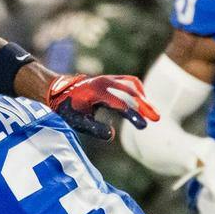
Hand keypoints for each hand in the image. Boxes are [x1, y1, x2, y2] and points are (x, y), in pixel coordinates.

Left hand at [43, 72, 158, 139]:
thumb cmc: (67, 108)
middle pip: (130, 92)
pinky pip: (130, 82)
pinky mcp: (111, 79)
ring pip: (132, 84)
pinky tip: (143, 104)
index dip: (133, 115)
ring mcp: (108, 79)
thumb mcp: (77, 121)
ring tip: (152, 113)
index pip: (119, 104)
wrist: (58, 90)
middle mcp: (103, 82)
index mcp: (95, 93)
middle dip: (144, 105)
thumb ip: (94, 128)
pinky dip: (138, 92)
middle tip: (156, 118)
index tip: (144, 125)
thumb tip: (112, 135)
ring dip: (143, 98)